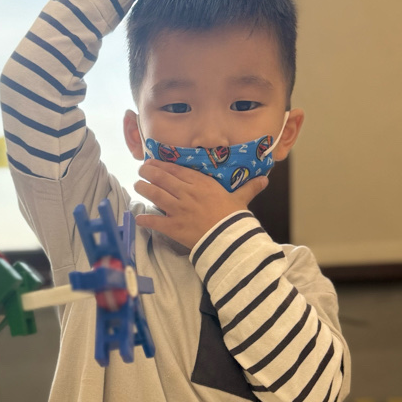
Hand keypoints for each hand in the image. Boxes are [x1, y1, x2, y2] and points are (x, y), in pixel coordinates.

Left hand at [133, 160, 268, 249]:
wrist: (229, 240)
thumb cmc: (234, 219)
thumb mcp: (241, 200)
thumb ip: (249, 188)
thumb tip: (264, 180)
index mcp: (201, 184)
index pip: (177, 171)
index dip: (163, 165)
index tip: (154, 162)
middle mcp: (187, 194)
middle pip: (163, 179)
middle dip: (149, 173)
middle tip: (141, 170)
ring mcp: (178, 210)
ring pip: (156, 195)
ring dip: (144, 189)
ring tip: (137, 185)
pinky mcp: (173, 227)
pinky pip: (155, 221)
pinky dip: (145, 219)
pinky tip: (137, 217)